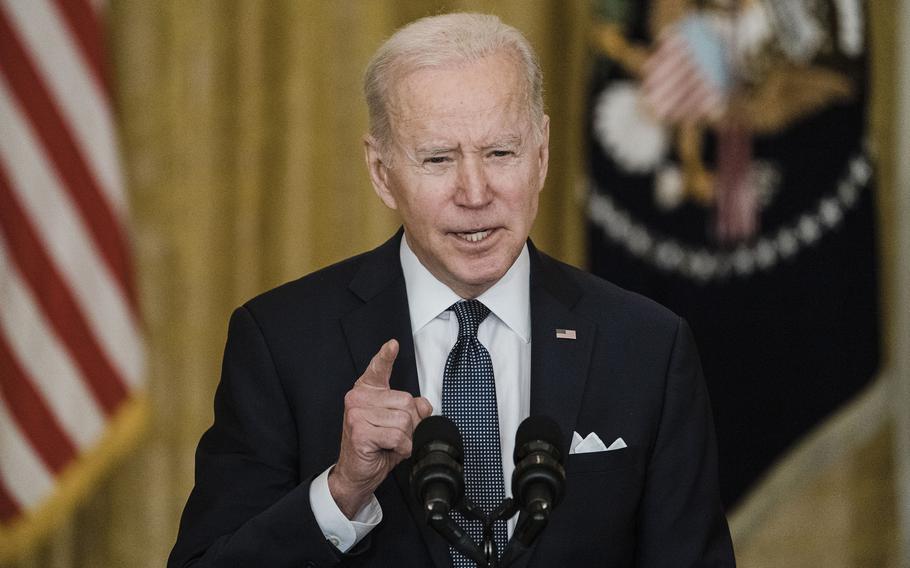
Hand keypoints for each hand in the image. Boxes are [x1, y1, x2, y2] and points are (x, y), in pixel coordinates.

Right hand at [329, 339, 432, 517]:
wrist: (356, 474)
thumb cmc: (375, 448)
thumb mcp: (397, 425)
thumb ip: (411, 409)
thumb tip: (424, 405)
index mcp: (367, 391)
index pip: (378, 369)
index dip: (386, 356)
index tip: (393, 345)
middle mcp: (358, 398)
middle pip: (406, 402)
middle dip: (410, 425)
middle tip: (395, 437)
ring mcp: (356, 413)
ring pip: (403, 421)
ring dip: (405, 439)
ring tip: (388, 445)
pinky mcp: (359, 431)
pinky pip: (397, 436)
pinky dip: (400, 448)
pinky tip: (387, 451)